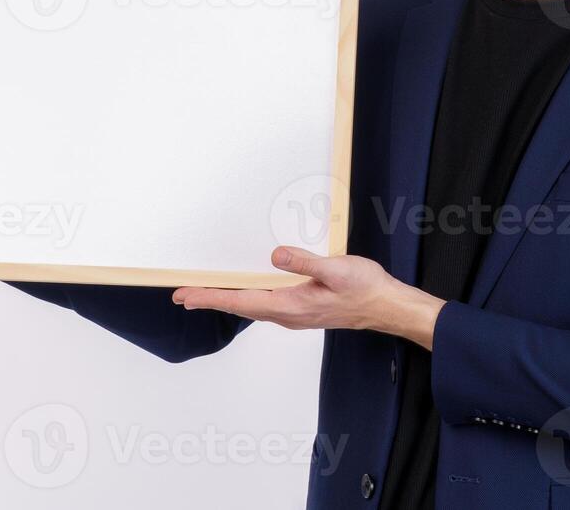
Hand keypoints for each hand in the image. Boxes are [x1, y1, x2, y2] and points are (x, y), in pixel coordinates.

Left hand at [173, 247, 445, 350]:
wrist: (387, 306)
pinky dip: (246, 298)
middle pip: (239, 306)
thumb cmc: (365, 289)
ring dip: (226, 299)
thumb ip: (304, 262)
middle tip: (182, 295)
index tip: (185, 296)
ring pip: (251, 307)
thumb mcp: (335, 269)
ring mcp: (294, 314)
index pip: (240, 301)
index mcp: (290, 305)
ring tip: (205, 294)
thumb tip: (274, 256)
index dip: (210, 297)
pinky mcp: (302, 309)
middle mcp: (287, 314)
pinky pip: (265, 304)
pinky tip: (246, 291)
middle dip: (210, 300)